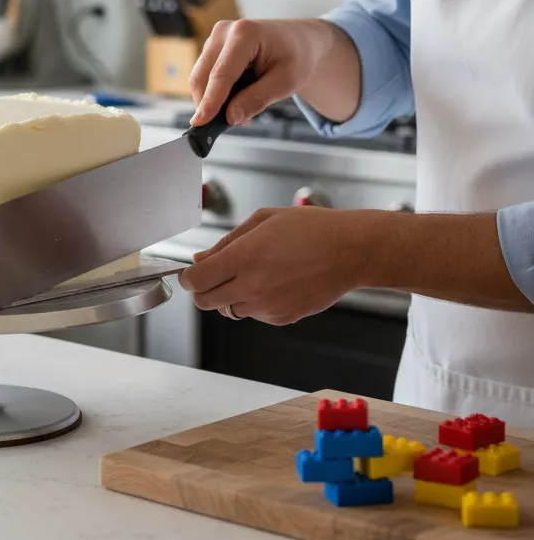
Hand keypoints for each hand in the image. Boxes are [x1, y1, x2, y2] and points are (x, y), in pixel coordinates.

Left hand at [178, 208, 377, 324]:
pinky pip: (253, 315)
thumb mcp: (262, 221)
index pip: (196, 280)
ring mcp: (268, 306)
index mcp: (244, 258)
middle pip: (205, 302)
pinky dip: (254, 303)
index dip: (187, 278)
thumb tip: (199, 260)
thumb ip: (225, 243)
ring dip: (230, 296)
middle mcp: (253, 286)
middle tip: (213, 276)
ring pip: (228, 310)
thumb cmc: (309, 229)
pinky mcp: (282, 318)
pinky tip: (272, 283)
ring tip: (252, 275)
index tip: (190, 273)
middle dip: (203, 289)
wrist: (350, 251)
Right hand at [189, 18, 356, 127]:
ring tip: (240, 111)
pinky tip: (234, 99)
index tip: (201, 122)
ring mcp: (216, 38)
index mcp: (245, 33)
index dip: (210, 100)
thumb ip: (257, 99)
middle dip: (209, 104)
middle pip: (202, 75)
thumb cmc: (296, 56)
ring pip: (200, 77)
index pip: (221, 73)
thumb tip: (231, 116)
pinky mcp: (212, 48)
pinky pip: (204, 75)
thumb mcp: (286, 82)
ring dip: (212, 100)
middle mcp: (224, 31)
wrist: (299, 41)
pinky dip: (214, 93)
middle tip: (230, 123)